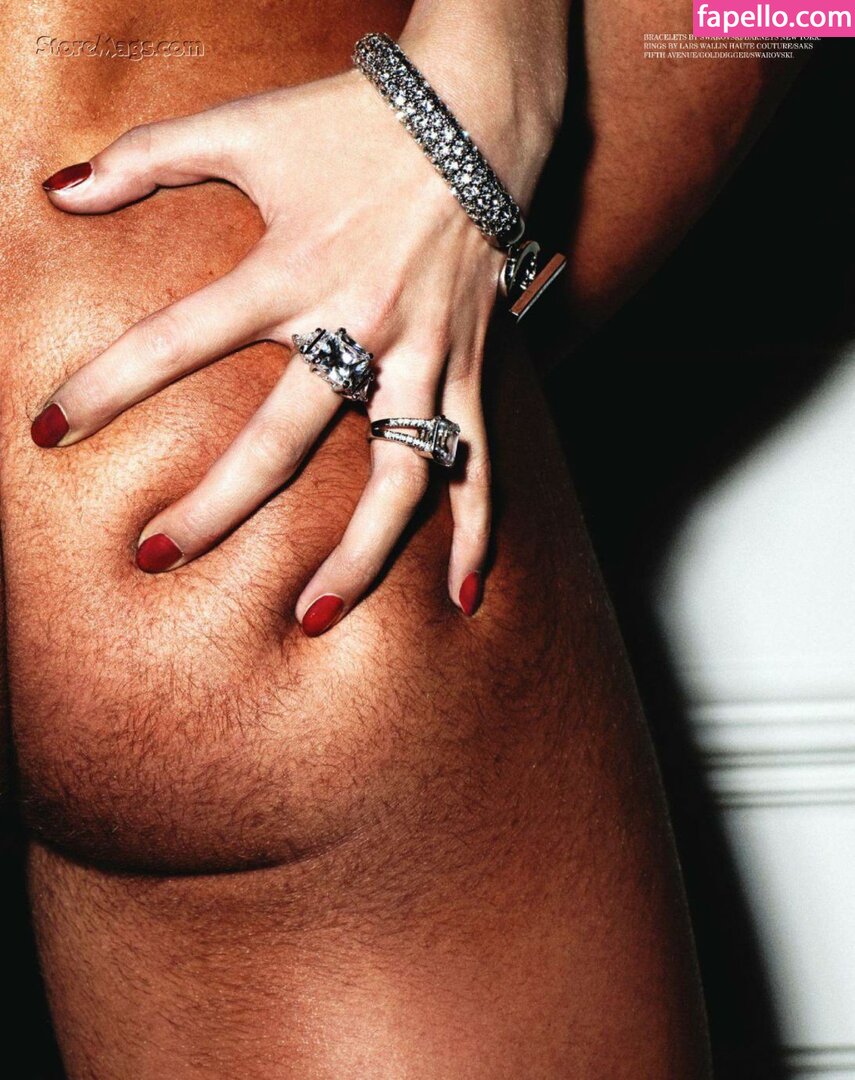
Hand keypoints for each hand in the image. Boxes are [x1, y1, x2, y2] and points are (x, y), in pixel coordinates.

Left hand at [33, 46, 555, 634]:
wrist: (474, 113)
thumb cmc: (352, 122)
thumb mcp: (246, 128)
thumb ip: (149, 156)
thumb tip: (60, 189)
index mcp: (291, 269)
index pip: (179, 340)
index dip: (106, 389)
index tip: (48, 437)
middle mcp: (359, 325)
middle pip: (280, 441)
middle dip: (213, 507)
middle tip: (151, 558)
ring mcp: (423, 357)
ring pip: (397, 477)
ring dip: (358, 555)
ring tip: (314, 619)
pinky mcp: (472, 369)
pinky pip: (481, 462)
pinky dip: (477, 529)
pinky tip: (463, 595)